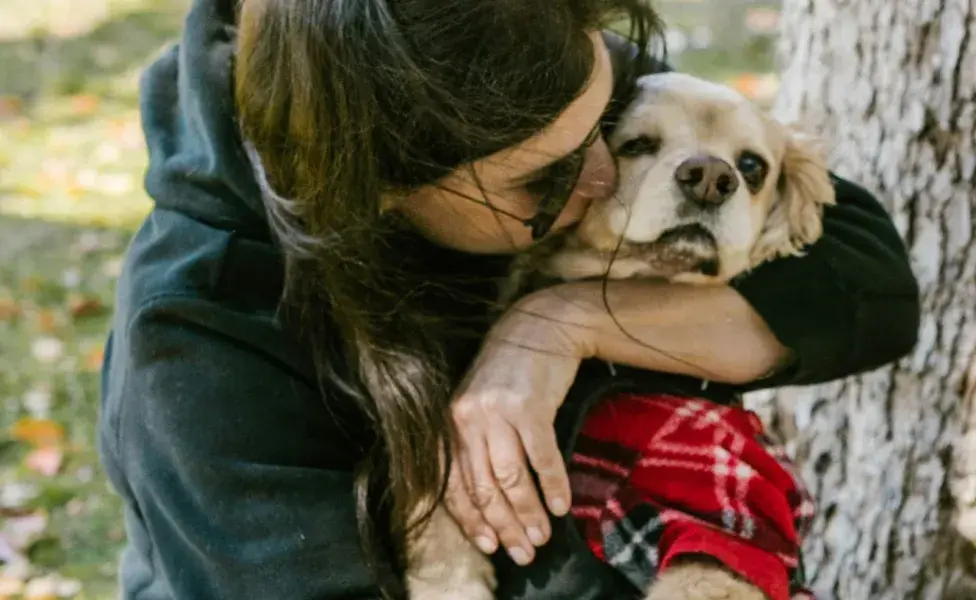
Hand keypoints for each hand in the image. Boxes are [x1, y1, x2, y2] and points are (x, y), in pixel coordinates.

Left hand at [444, 291, 586, 565]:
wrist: (539, 326)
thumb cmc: (510, 372)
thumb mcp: (481, 406)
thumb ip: (477, 444)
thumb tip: (493, 499)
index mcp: (449, 423)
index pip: (452, 484)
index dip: (471, 520)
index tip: (489, 545)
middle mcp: (466, 418)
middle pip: (482, 487)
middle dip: (503, 525)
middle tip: (523, 552)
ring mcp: (497, 411)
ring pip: (510, 478)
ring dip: (528, 513)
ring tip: (543, 536)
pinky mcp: (529, 405)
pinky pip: (541, 457)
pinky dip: (553, 485)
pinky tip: (562, 504)